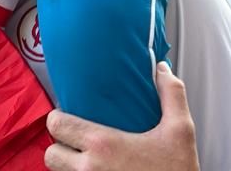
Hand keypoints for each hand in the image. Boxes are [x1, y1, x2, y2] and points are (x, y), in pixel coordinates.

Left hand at [44, 63, 198, 170]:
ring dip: (67, 166)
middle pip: (50, 154)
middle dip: (58, 145)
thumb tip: (161, 69)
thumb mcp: (181, 131)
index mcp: (104, 145)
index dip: (58, 118)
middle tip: (74, 139)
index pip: (57, 125)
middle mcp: (90, 170)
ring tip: (84, 157)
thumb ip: (172, 94)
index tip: (70, 115)